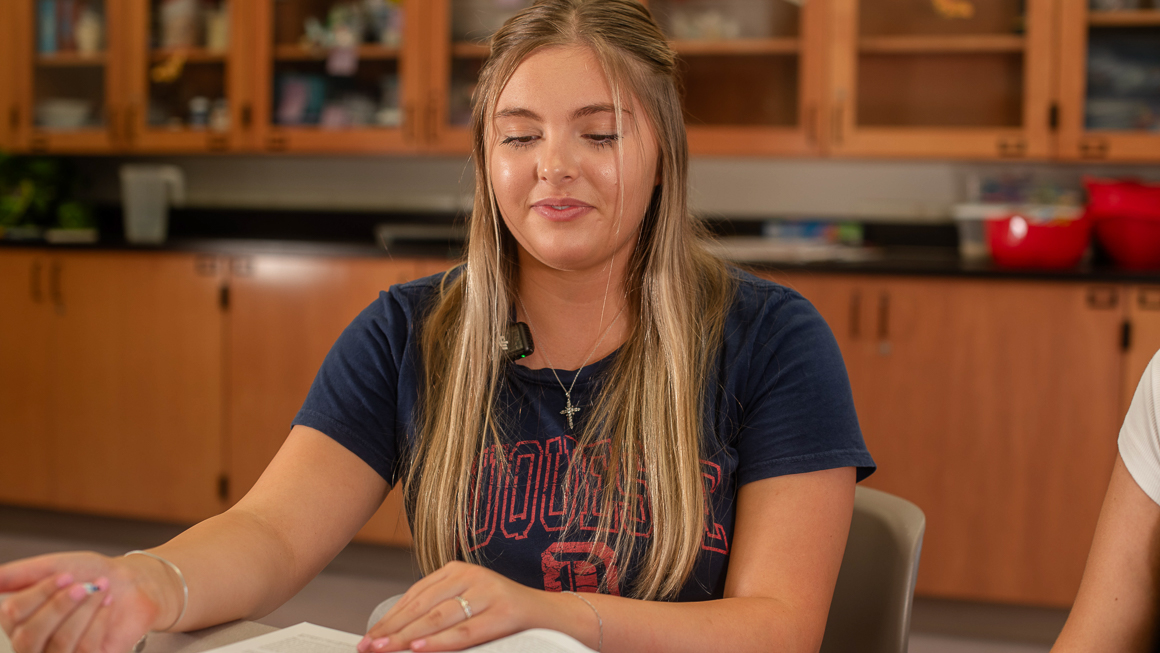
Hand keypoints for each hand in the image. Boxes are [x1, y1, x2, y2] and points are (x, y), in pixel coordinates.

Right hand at [0, 553, 168, 652]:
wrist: (132, 583)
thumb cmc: (92, 574)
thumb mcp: (56, 566)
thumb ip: (21, 574)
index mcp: (20, 619)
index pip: (10, 614)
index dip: (39, 593)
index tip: (66, 575)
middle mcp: (33, 643)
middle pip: (28, 637)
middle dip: (59, 607)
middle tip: (83, 586)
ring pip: (59, 644)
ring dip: (83, 612)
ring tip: (101, 590)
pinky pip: (84, 649)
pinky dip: (99, 621)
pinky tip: (107, 605)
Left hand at [358, 561, 573, 651]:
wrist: (552, 616)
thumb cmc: (504, 615)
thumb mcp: (469, 605)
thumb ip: (440, 612)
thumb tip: (398, 635)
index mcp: (458, 570)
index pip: (414, 595)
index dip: (389, 617)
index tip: (368, 636)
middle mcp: (471, 576)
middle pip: (422, 607)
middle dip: (391, 629)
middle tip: (368, 646)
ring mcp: (489, 592)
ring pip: (439, 618)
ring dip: (407, 637)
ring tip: (385, 649)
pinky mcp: (504, 613)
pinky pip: (465, 631)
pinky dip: (439, 641)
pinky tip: (419, 648)